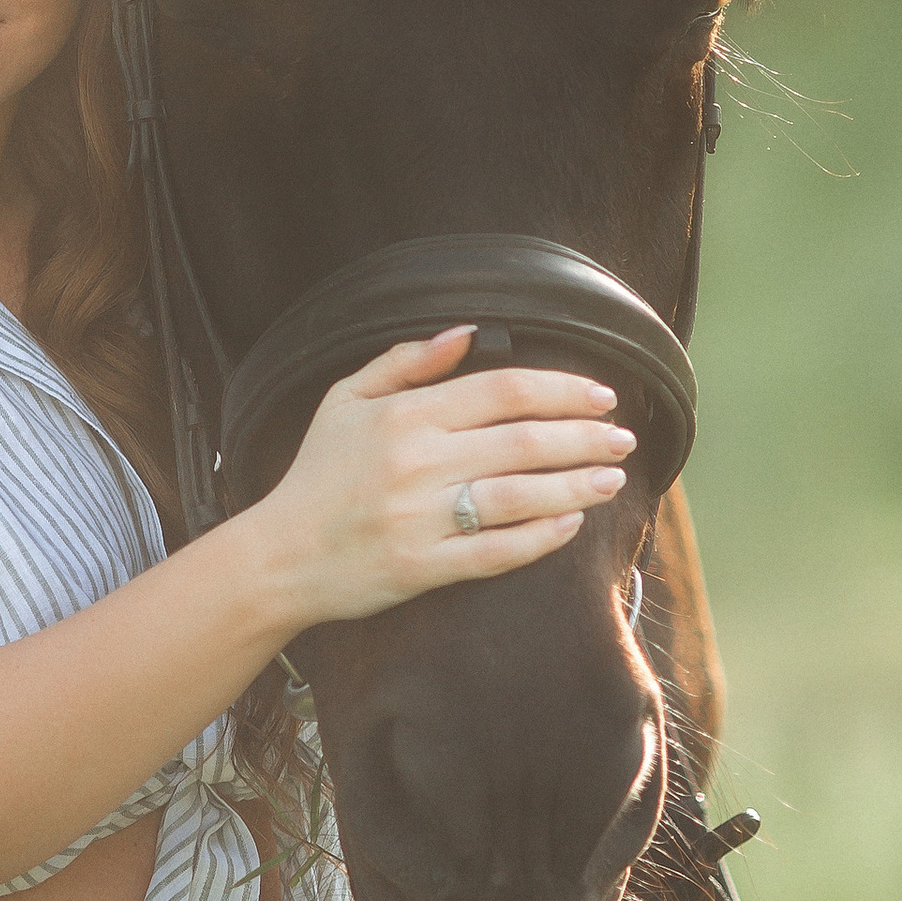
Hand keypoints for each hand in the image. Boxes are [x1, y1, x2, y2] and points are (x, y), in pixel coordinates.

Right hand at [242, 328, 634, 631]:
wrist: (279, 555)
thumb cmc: (318, 474)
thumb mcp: (345, 399)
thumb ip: (406, 361)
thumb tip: (467, 332)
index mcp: (403, 415)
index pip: (503, 390)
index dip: (562, 389)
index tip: (602, 396)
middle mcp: (416, 462)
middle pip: (523, 440)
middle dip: (584, 436)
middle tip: (623, 438)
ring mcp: (420, 518)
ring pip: (519, 496)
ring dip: (576, 485)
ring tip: (612, 478)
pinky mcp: (421, 568)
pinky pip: (496, 552)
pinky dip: (540, 538)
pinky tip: (571, 525)